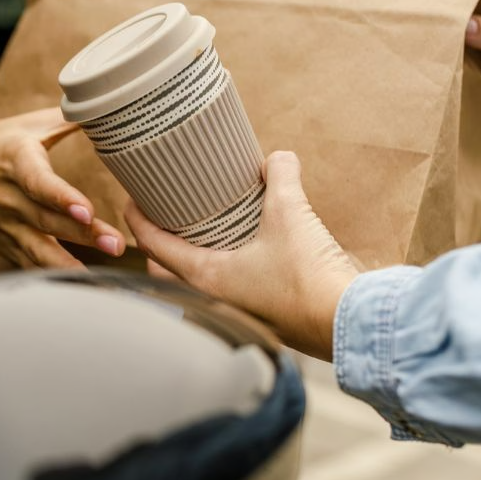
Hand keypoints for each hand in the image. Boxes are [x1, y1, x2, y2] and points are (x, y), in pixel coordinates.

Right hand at [0, 108, 124, 267]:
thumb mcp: (23, 126)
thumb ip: (66, 120)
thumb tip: (109, 105)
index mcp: (14, 161)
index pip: (37, 181)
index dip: (60, 196)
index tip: (85, 208)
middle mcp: (9, 198)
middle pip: (48, 220)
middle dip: (83, 235)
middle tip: (116, 245)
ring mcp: (5, 227)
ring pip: (40, 250)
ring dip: (72, 264)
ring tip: (104, 278)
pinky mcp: (5, 247)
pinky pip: (31, 267)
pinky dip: (55, 280)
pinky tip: (84, 291)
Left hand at [126, 151, 357, 360]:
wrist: (350, 321)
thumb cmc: (309, 275)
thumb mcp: (291, 213)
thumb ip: (281, 178)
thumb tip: (277, 158)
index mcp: (207, 277)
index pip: (155, 247)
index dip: (137, 221)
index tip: (130, 200)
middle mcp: (215, 301)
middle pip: (167, 274)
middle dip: (157, 249)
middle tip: (162, 219)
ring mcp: (238, 314)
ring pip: (196, 288)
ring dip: (189, 265)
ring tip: (198, 236)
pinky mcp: (262, 319)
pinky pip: (227, 295)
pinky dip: (222, 274)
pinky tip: (243, 256)